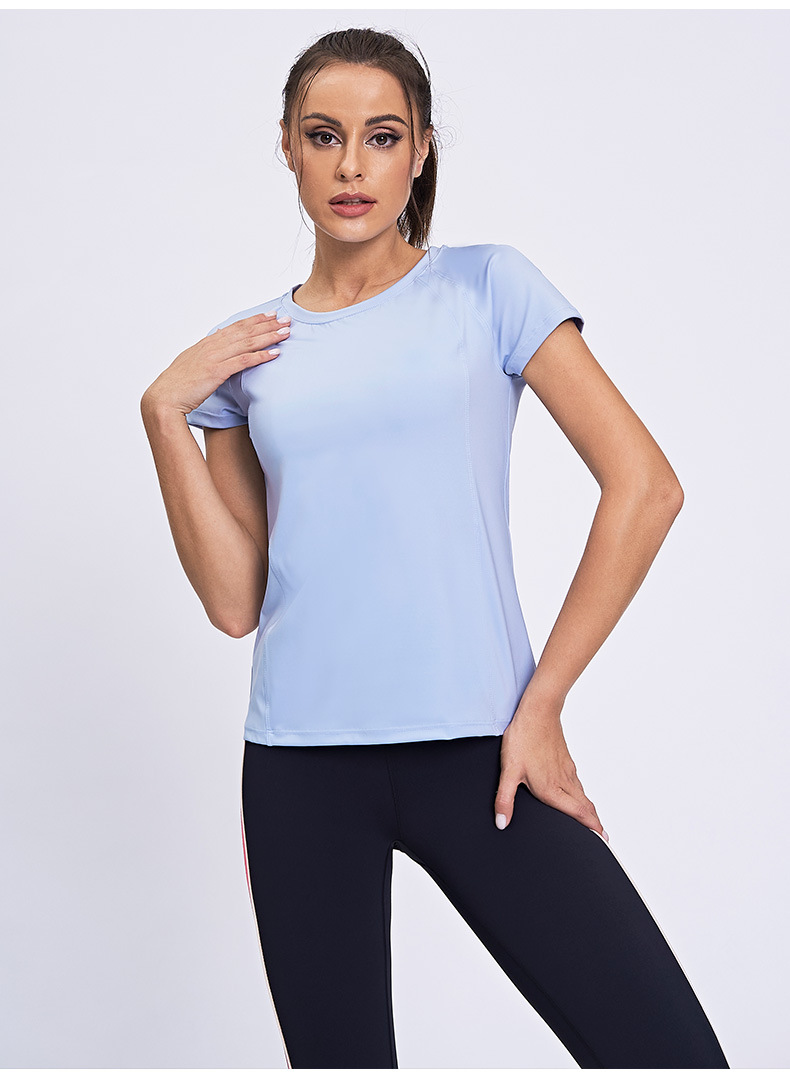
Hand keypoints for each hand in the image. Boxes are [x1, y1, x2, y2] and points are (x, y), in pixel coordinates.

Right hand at [141, 311, 291, 416]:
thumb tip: (217, 334)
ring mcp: (214, 358)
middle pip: (245, 331)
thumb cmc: (177, 385)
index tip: (270, 315)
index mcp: (206, 343)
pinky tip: (275, 353)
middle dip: (267, 325)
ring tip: (286, 332)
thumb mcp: (192, 361)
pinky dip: (261, 356)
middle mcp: (211, 346)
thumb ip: (206, 349)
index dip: (254, 320)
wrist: (164, 399)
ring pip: (247, 343)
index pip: (235, 327)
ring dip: (269, 337)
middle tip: (286, 318)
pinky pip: (243, 361)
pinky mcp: (216, 372)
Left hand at [494, 705, 607, 840]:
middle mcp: (563, 781)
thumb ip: (504, 799)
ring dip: (589, 809)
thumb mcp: (509, 771)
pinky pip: (578, 783)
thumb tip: (502, 823)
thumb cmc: (524, 738)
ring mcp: (567, 769)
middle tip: (603, 836)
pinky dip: (583, 795)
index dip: (591, 828)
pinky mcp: (566, 759)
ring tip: (593, 820)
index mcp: (551, 788)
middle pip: (585, 807)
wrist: (539, 710)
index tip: (602, 839)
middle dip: (595, 823)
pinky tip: (578, 794)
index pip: (578, 813)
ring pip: (583, 795)